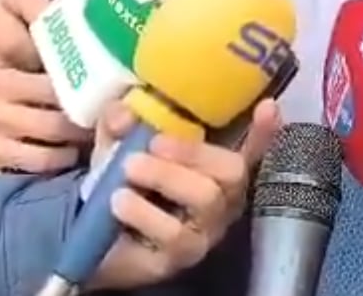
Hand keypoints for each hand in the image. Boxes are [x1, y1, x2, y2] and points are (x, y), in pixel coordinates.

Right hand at [0, 69, 91, 177]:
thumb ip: (36, 79)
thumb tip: (87, 80)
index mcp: (0, 83)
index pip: (54, 88)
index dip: (83, 97)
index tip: (102, 101)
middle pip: (56, 125)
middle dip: (83, 130)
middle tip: (101, 131)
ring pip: (45, 158)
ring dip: (68, 157)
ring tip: (78, 151)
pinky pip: (22, 181)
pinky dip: (43, 180)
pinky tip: (55, 175)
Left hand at [87, 99, 281, 288]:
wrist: (93, 238)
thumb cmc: (121, 183)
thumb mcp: (116, 144)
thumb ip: (119, 122)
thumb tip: (125, 113)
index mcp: (213, 168)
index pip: (250, 149)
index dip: (264, 131)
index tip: (268, 106)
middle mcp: (221, 199)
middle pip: (233, 171)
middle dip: (194, 151)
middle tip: (153, 143)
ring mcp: (205, 230)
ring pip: (207, 198)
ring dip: (165, 176)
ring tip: (128, 170)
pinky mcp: (182, 256)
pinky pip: (174, 233)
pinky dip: (145, 211)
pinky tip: (120, 202)